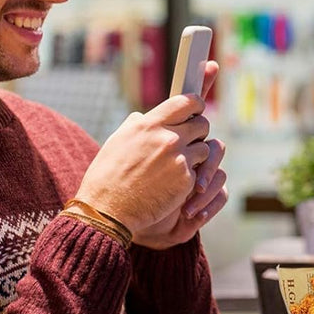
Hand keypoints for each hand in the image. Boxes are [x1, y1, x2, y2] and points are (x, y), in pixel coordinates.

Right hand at [76, 93, 212, 234]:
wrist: (107, 211)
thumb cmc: (107, 176)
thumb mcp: (117, 141)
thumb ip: (136, 125)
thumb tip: (146, 116)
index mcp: (149, 125)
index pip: (187, 102)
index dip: (196, 105)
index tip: (197, 109)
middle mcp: (168, 138)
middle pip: (203, 124)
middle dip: (198, 132)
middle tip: (189, 140)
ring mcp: (179, 160)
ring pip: (205, 149)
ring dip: (197, 155)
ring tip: (178, 164)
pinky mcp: (187, 180)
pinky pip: (200, 171)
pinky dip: (191, 176)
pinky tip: (174, 182)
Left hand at [134, 137, 228, 249]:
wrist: (130, 220)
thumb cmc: (128, 190)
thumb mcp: (130, 163)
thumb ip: (141, 140)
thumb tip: (141, 119)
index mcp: (179, 143)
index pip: (197, 128)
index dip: (201, 135)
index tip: (187, 151)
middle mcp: (194, 157)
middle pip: (216, 149)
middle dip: (207, 168)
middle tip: (196, 186)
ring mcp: (204, 176)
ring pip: (220, 175)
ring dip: (205, 195)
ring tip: (186, 211)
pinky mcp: (210, 197)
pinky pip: (221, 196)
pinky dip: (209, 206)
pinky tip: (192, 216)